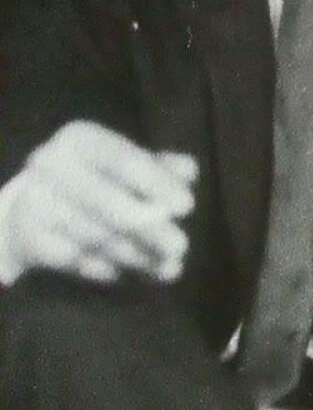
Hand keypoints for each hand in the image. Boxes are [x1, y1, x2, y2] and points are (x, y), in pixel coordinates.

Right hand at [5, 120, 194, 283]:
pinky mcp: (26, 237)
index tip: (186, 206)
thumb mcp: (125, 165)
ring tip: (164, 265)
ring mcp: (35, 201)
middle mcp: (51, 165)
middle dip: (151, 230)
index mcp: (81, 139)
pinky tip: (122, 270)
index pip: (125, 162)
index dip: (158, 184)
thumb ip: (160, 167)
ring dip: (135, 254)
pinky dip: (102, 267)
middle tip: (179, 247)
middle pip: (112, 205)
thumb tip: (189, 171)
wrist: (30, 207)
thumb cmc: (94, 178)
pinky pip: (74, 259)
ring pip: (96, 237)